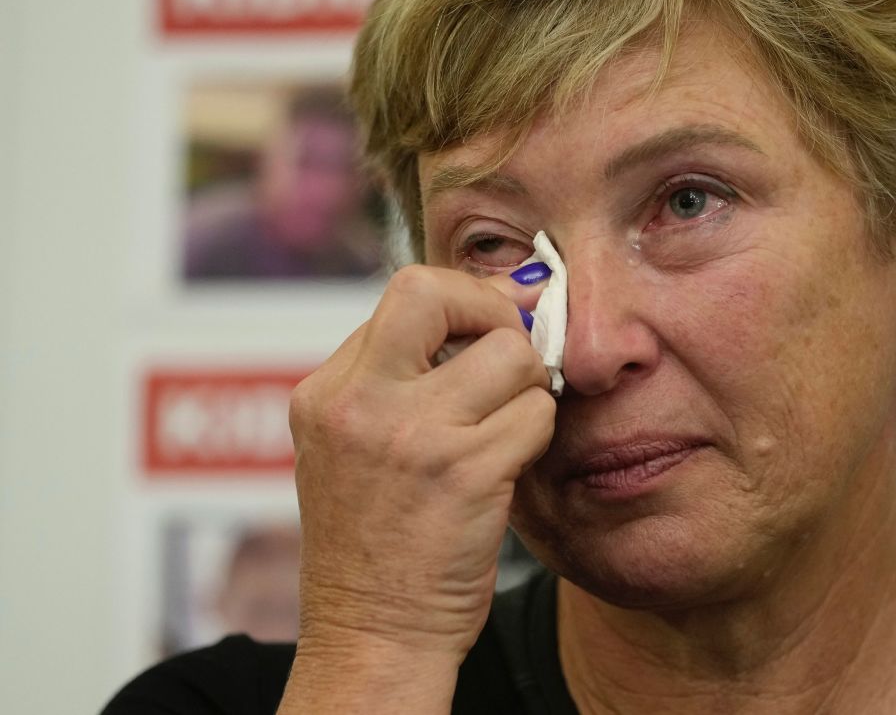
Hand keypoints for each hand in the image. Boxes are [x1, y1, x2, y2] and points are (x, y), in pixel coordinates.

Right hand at [286, 265, 553, 672]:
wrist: (373, 636)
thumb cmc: (377, 547)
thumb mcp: (354, 449)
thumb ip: (398, 380)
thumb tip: (486, 309)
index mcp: (325, 393)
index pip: (405, 295)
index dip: (462, 301)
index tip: (491, 324)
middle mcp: (359, 404)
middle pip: (436, 292)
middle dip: (491, 308)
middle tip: (510, 347)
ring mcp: (412, 435)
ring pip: (510, 355)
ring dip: (527, 388)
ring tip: (507, 428)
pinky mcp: (466, 472)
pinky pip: (537, 413)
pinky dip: (538, 435)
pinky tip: (512, 468)